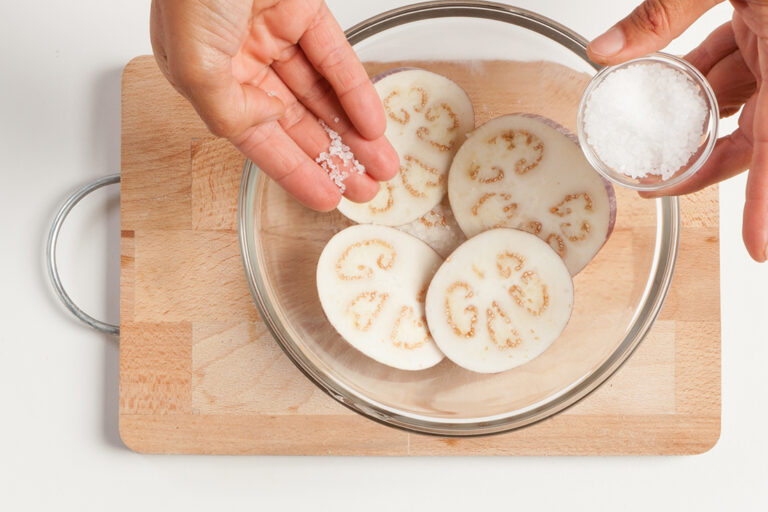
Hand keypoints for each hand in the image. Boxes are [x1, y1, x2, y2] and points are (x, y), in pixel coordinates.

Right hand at [150, 0, 398, 210]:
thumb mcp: (194, 67)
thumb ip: (226, 111)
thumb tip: (260, 134)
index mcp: (208, 81)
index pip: (260, 140)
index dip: (295, 172)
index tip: (325, 198)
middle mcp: (240, 62)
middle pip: (298, 122)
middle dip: (334, 158)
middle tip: (364, 189)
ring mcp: (273, 35)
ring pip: (322, 96)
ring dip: (354, 132)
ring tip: (381, 165)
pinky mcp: (302, 10)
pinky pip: (336, 59)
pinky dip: (356, 90)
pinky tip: (373, 121)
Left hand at [587, 0, 767, 262]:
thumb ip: (664, 11)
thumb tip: (603, 53)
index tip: (761, 249)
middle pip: (757, 135)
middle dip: (704, 160)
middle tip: (656, 183)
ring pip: (740, 98)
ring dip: (694, 115)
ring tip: (646, 134)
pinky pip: (733, 61)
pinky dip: (702, 71)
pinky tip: (665, 76)